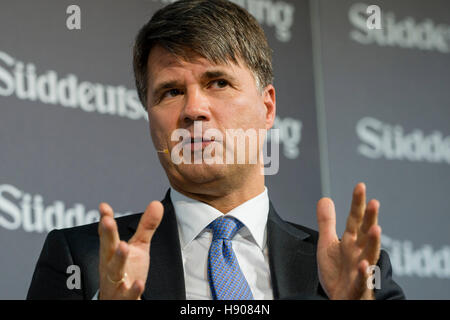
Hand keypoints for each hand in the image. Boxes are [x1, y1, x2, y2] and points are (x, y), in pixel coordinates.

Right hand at [97, 201, 162, 299]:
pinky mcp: (123, 298)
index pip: (107, 234)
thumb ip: (146, 227)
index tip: (104, 207)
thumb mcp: (139, 247)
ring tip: (123, 246)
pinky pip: (127, 295)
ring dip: (118, 258)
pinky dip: (132, 290)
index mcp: (112, 251)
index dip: (105, 220)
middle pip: (107, 248)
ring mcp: (116, 282)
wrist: (120, 301)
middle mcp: (110, 265)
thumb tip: (156, 204)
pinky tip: (138, 283)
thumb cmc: (128, 271)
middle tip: (108, 221)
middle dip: (107, 234)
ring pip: (114, 270)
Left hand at [316, 182, 380, 299]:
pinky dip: (363, 272)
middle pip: (366, 233)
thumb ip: (327, 222)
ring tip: (376, 228)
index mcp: (351, 241)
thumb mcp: (328, 244)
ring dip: (374, 242)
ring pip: (370, 254)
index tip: (360, 185)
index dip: (357, 203)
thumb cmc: (337, 272)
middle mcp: (359, 252)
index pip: (355, 219)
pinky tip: (363, 264)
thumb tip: (325, 198)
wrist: (340, 298)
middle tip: (374, 202)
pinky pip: (361, 280)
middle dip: (370, 218)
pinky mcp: (358, 286)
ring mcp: (360, 269)